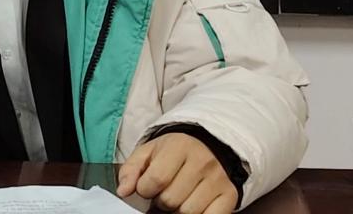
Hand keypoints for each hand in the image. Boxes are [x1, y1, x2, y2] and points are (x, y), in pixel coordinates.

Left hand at [117, 133, 236, 213]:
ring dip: (178, 210)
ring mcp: (218, 179)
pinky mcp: (229, 194)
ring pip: (188, 212)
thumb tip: (123, 191)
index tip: (147, 185)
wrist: (208, 145)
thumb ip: (131, 169)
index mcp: (179, 146)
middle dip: (161, 200)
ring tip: (179, 196)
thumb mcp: (148, 152)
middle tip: (165, 190)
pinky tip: (193, 205)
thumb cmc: (173, 152)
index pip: (155, 180)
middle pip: (171, 200)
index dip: (145, 189)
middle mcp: (202, 161)